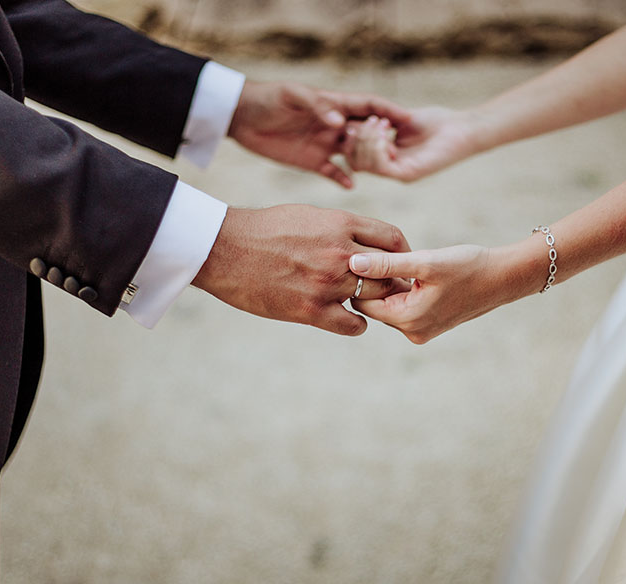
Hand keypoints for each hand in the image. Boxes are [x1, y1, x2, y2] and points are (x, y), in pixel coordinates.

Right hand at [192, 205, 410, 335]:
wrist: (224, 249)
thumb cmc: (264, 230)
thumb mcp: (309, 216)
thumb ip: (341, 228)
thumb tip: (366, 243)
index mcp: (340, 224)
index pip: (392, 238)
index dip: (401, 253)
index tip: (398, 264)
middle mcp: (340, 253)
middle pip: (390, 271)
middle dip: (390, 280)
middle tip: (384, 289)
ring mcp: (327, 283)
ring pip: (374, 298)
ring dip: (370, 301)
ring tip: (358, 301)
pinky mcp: (311, 310)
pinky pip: (354, 325)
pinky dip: (354, 324)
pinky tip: (343, 317)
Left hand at [227, 81, 412, 188]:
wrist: (242, 116)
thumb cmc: (268, 98)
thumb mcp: (292, 96)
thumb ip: (318, 106)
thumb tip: (341, 120)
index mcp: (334, 104)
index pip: (369, 106)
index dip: (389, 110)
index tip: (410, 118)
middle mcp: (335, 124)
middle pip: (367, 132)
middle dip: (385, 140)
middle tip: (401, 152)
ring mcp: (325, 144)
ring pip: (355, 154)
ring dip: (369, 161)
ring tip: (383, 171)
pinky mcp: (313, 161)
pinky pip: (334, 172)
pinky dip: (344, 179)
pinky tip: (352, 187)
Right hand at [341, 107, 482, 182]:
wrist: (462, 128)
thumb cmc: (437, 122)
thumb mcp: (401, 117)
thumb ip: (381, 120)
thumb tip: (356, 118)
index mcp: (387, 155)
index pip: (354, 154)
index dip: (352, 136)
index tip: (362, 117)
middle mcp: (390, 167)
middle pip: (354, 162)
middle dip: (357, 138)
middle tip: (373, 121)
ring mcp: (398, 172)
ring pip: (363, 165)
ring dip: (367, 140)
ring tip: (381, 124)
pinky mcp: (408, 174)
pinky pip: (380, 167)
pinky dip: (378, 147)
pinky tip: (387, 133)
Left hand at [348, 244, 521, 343]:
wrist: (504, 277)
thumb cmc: (468, 267)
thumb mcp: (425, 262)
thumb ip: (387, 264)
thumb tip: (353, 262)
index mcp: (407, 319)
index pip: (363, 303)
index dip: (361, 279)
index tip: (367, 257)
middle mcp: (413, 331)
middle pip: (375, 306)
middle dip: (377, 283)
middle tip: (387, 256)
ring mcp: (422, 329)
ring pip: (390, 305)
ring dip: (392, 284)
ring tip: (407, 264)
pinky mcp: (431, 323)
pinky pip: (406, 306)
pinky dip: (406, 289)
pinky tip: (419, 273)